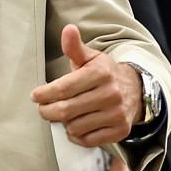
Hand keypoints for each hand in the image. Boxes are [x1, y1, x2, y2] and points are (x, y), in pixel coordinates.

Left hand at [31, 24, 142, 146]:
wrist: (135, 90)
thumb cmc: (104, 73)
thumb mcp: (90, 58)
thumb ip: (74, 47)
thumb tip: (68, 29)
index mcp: (101, 73)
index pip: (63, 88)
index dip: (44, 94)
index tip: (35, 96)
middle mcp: (111, 94)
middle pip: (65, 110)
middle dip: (47, 111)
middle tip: (43, 109)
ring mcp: (117, 114)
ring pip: (74, 127)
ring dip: (64, 123)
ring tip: (66, 114)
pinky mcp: (120, 131)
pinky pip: (87, 140)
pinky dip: (77, 135)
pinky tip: (77, 125)